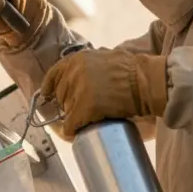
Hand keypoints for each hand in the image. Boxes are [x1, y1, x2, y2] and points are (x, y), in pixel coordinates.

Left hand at [40, 49, 168, 140]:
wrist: (146, 81)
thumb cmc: (133, 71)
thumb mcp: (104, 58)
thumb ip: (87, 66)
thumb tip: (76, 77)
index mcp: (78, 59)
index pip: (55, 74)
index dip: (49, 87)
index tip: (46, 96)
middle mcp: (75, 72)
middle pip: (61, 95)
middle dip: (69, 103)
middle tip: (85, 108)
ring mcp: (79, 89)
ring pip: (67, 111)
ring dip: (75, 116)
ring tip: (90, 117)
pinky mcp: (86, 106)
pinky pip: (72, 124)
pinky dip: (73, 130)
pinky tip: (77, 133)